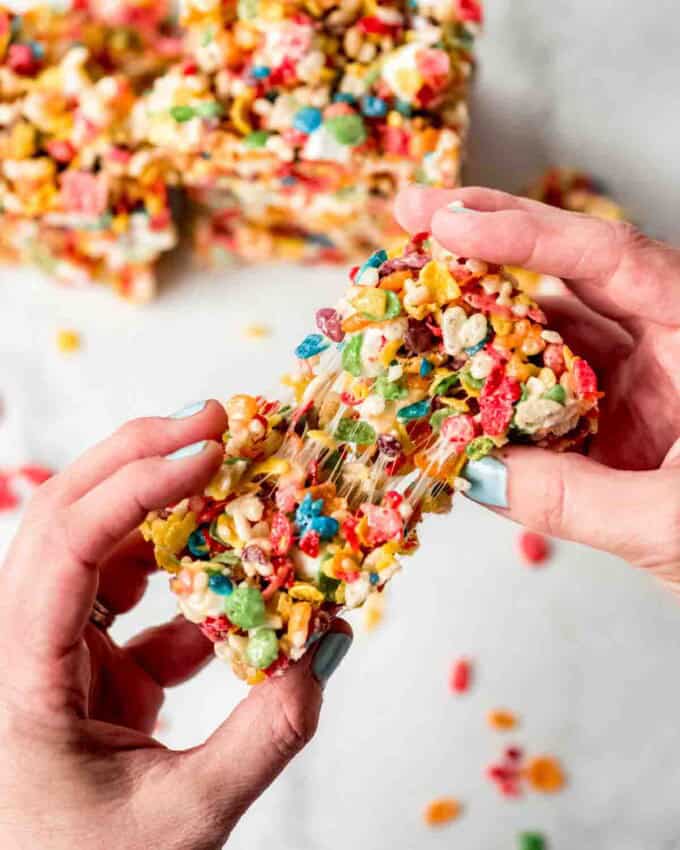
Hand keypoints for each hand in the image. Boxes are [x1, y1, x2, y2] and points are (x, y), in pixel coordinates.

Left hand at [0, 401, 351, 849]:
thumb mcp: (182, 818)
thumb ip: (265, 735)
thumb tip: (329, 650)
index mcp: (17, 674)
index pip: (67, 545)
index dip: (139, 486)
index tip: (211, 452)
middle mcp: (22, 644)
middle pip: (66, 515)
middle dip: (140, 458)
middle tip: (213, 421)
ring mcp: (53, 651)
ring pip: (101, 550)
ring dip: (169, 516)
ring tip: (232, 484)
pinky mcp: (87, 667)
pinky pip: (136, 606)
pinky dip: (190, 591)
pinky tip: (236, 600)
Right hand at [396, 186, 679, 591]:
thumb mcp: (670, 523)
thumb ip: (572, 496)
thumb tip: (475, 470)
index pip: (610, 260)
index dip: (525, 234)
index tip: (450, 221)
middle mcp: (667, 339)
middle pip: (572, 265)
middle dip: (489, 237)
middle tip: (416, 216)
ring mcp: (639, 375)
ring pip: (551, 323)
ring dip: (483, 312)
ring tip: (418, 297)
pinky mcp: (616, 411)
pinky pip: (546, 379)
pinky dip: (499, 378)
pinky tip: (456, 376)